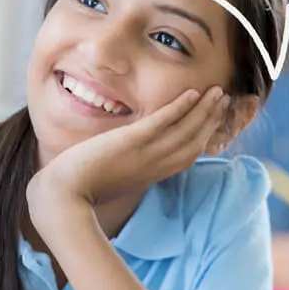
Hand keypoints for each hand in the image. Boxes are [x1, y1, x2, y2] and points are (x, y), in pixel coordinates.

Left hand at [28, 86, 229, 217]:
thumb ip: (128, 170)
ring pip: (185, 130)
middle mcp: (155, 165)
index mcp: (152, 175)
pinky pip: (163, 122)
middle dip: (211, 121)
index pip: (188, 156)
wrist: (64, 197)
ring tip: (217, 93)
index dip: (205, 138)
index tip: (214, 122)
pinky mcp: (131, 142)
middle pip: (194, 142)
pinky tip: (192, 94)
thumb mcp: (114, 181)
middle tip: (224, 101)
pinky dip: (180, 108)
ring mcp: (145, 154)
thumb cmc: (81, 190)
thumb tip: (128, 161)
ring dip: (204, 110)